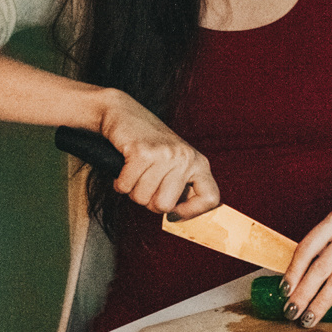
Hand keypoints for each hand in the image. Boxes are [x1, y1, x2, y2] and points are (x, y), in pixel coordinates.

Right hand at [96, 93, 218, 219]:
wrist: (125, 114)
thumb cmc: (150, 145)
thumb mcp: (175, 164)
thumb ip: (181, 187)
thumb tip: (177, 218)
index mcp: (199, 164)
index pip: (210, 199)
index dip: (192, 212)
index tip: (175, 212)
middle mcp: (186, 158)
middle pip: (164, 205)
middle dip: (148, 201)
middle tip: (146, 184)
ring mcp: (165, 154)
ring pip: (142, 198)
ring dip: (132, 190)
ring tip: (135, 173)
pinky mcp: (142, 152)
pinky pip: (126, 186)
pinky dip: (120, 182)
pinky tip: (124, 168)